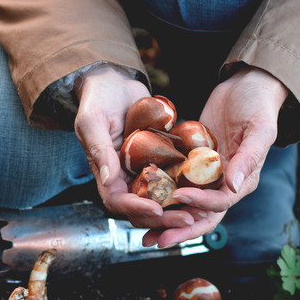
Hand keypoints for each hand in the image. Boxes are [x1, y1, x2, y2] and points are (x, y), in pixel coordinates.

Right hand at [74, 64, 196, 230]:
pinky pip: (173, 178)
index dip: (136, 209)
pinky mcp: (159, 159)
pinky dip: (187, 188)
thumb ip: (99, 149)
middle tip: (188, 219)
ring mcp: (142, 169)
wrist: (115, 80)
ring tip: (200, 213)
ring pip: (160, 198)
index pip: (117, 201)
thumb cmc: (98, 98)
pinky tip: (206, 191)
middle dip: (163, 217)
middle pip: (142, 207)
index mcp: (105, 172)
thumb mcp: (93, 121)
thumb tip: (109, 180)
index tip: (156, 209)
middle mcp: (124, 176)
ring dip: (178, 208)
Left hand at [143, 65, 289, 247]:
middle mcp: (223, 185)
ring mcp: (205, 177)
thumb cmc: (259, 105)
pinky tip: (139, 200)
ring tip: (142, 231)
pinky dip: (159, 195)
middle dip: (177, 230)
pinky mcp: (191, 165)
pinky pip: (174, 184)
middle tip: (155, 240)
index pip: (219, 204)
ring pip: (184, 206)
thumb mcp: (260, 128)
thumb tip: (232, 186)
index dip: (199, 205)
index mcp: (242, 182)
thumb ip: (248, 158)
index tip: (179, 197)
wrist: (247, 86)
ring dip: (164, 220)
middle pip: (199, 216)